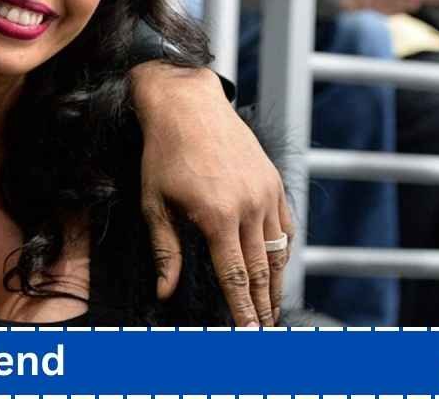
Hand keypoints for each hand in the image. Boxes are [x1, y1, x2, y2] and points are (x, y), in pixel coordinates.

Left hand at [130, 62, 292, 326]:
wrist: (187, 105)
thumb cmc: (163, 153)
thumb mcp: (154, 202)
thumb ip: (164, 249)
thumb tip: (164, 291)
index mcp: (217, 216)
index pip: (234, 275)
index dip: (242, 308)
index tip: (248, 333)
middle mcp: (249, 207)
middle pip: (261, 270)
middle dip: (263, 304)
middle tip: (264, 329)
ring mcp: (266, 193)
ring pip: (278, 251)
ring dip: (275, 282)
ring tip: (271, 307)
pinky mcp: (274, 182)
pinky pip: (285, 226)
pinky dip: (282, 250)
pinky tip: (276, 266)